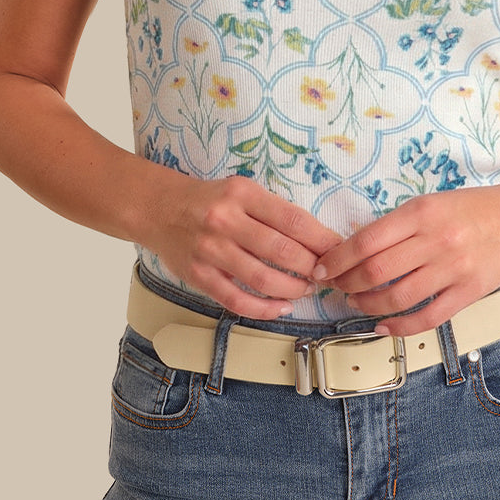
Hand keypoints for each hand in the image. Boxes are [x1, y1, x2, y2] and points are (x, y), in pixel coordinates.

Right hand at [148, 175, 342, 319]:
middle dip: (312, 267)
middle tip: (327, 274)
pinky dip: (263, 309)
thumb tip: (319, 238)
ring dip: (292, 289)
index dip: (322, 239)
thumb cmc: (211, 199)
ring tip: (307, 289)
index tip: (340, 251)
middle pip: (281, 251)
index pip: (293, 220)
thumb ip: (274, 211)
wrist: (159, 208)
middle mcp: (225, 221)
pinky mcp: (198, 275)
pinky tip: (281, 307)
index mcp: (242, 194)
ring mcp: (210, 250)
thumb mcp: (243, 190)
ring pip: (262, 278)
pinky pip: (236, 300)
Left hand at [312, 183, 499, 336]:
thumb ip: (397, 225)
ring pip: (398, 297)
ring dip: (369, 305)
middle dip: (347, 283)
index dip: (337, 259)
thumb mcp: (430, 203)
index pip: (367, 240)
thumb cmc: (470, 209)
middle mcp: (436, 240)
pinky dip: (401, 327)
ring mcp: (454, 268)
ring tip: (356, 302)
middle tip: (337, 287)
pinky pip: (428, 317)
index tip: (322, 269)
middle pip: (377, 271)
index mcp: (421, 212)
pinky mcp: (468, 292)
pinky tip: (384, 327)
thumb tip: (354, 250)